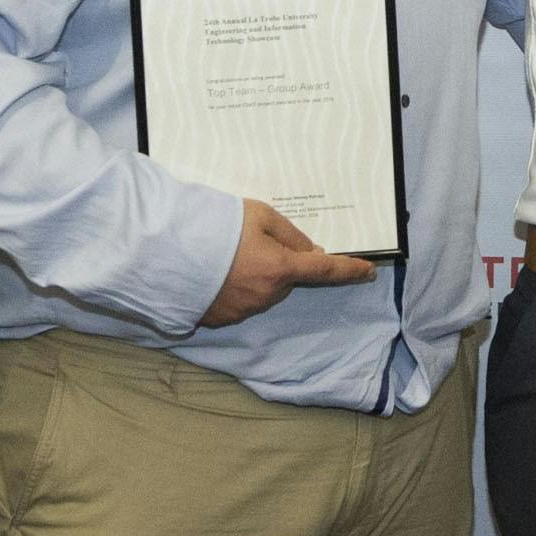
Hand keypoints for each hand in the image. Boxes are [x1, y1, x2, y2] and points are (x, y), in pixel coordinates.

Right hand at [200, 199, 374, 326]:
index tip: (370, 272)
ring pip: (264, 292)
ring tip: (225, 255)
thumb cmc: (215, 227)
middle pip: (287, 280)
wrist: (166, 252)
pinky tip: (213, 273)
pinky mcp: (221, 319)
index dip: (350, 270)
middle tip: (250, 242)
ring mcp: (244, 311)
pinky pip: (240, 302)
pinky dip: (234, 289)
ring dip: (255, 276)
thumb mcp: (259, 215)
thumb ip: (290, 234)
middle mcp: (267, 295)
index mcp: (281, 268)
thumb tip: (311, 253)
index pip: (326, 271)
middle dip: (279, 264)